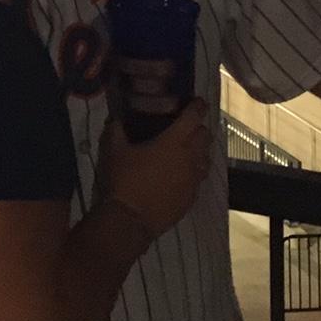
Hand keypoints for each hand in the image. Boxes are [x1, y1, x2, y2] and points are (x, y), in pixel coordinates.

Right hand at [98, 98, 210, 238]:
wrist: (132, 219)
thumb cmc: (124, 179)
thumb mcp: (114, 151)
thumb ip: (116, 130)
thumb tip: (116, 119)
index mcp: (173, 142)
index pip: (193, 118)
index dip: (197, 107)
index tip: (198, 101)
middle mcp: (189, 158)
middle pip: (205, 136)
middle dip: (199, 127)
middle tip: (188, 125)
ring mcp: (193, 180)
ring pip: (206, 157)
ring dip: (200, 149)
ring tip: (188, 147)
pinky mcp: (192, 197)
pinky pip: (200, 178)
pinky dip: (195, 170)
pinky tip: (183, 172)